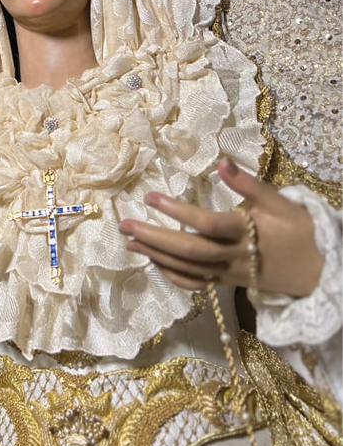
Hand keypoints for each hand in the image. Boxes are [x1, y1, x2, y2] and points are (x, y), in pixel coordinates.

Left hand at [118, 158, 323, 296]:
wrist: (320, 270)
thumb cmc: (299, 230)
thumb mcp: (280, 201)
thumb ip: (249, 184)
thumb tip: (222, 161)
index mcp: (246, 232)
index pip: (206, 225)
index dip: (177, 212)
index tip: (150, 197)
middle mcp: (233, 256)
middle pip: (189, 251)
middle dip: (154, 238)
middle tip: (125, 224)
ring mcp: (229, 274)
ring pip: (188, 269)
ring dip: (157, 256)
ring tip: (130, 241)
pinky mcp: (228, 284)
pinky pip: (197, 284)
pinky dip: (173, 275)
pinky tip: (154, 262)